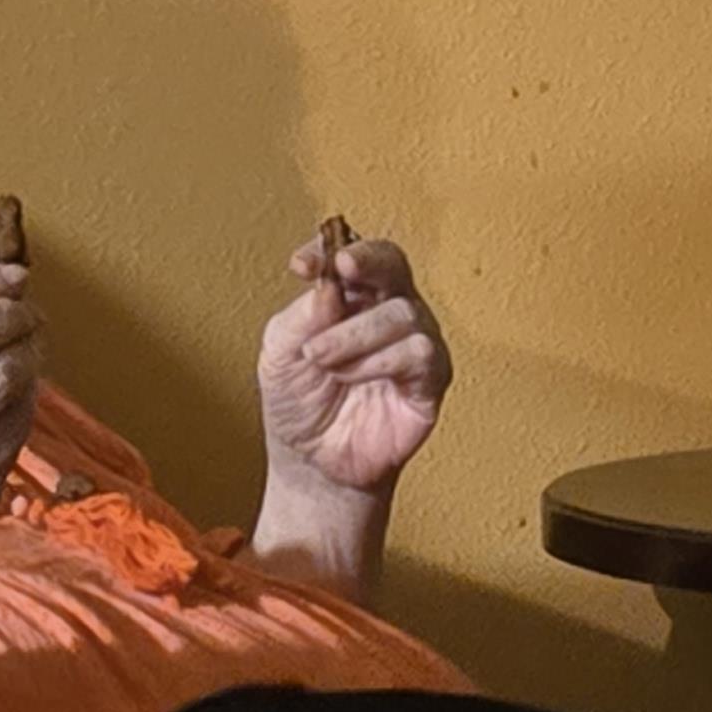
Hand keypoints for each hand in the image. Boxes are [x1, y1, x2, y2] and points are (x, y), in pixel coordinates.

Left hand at [256, 230, 451, 517]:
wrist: (312, 463)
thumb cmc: (300, 404)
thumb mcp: (280, 353)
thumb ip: (301, 316)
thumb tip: (329, 283)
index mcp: (351, 296)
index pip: (353, 254)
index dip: (331, 248)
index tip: (301, 265)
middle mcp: (387, 312)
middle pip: (393, 263)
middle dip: (368, 261)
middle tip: (341, 269)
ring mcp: (413, 344)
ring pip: (403, 312)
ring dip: (356, 334)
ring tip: (324, 361)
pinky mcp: (431, 381)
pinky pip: (421, 353)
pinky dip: (382, 361)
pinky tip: (353, 378)